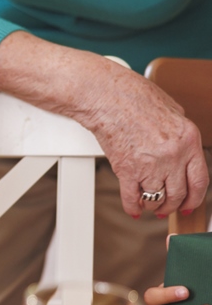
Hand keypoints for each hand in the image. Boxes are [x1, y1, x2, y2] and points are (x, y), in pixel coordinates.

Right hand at [0, 34, 207, 218]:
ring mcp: (150, 164)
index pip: (200, 180)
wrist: (105, 95)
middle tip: (167, 208)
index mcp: (188, 140)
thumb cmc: (133, 96)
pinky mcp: (126, 169)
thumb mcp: (173, 110)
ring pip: (157, 198)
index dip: (195, 198)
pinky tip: (133, 208)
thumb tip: (183, 148)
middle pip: (178, 194)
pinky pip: (132, 197)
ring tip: (149, 206)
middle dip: (173, 206)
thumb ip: (181, 134)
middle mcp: (173, 155)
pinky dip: (132, 206)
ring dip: (153, 206)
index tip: (190, 205)